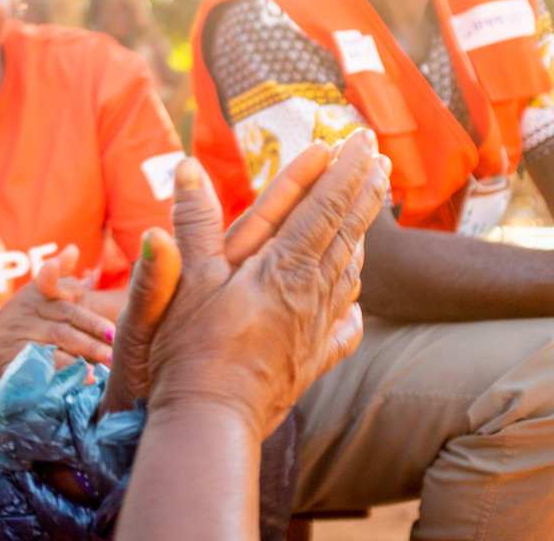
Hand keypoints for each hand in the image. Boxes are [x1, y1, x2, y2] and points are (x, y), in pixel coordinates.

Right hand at [0, 245, 115, 384]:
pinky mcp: (9, 365)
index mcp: (36, 298)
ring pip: (51, 352)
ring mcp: (16, 342)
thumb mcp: (34, 290)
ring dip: (78, 362)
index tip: (113, 330)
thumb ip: (58, 274)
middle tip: (115, 355)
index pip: (67, 308)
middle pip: (63, 332)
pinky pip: (35, 372)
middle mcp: (26, 318)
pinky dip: (56, 378)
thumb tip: (73, 250)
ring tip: (101, 371)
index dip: (90, 320)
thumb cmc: (18, 315)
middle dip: (90, 344)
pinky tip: (75, 383)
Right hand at [139, 131, 386, 436]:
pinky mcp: (312, 358)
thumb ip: (191, 224)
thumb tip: (186, 167)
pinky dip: (352, 293)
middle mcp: (308, 293)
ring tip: (373, 205)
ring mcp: (315, 327)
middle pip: (345, 231)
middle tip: (377, 153)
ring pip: (349, 268)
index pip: (320, 207)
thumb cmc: (188, 352)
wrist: (209, 422)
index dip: (341, 170)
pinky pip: (344, 318)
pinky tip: (355, 290)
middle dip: (363, 188)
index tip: (357, 137)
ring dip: (362, 231)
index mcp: (280, 268)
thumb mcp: (183, 282)